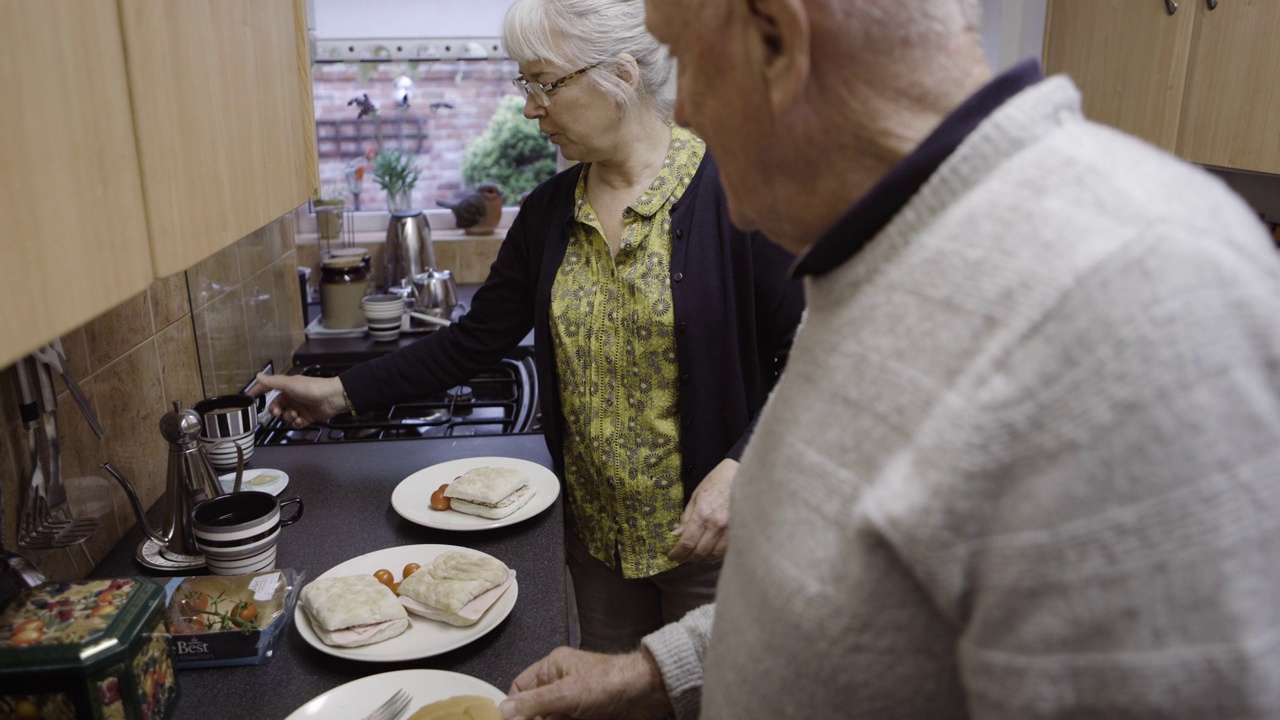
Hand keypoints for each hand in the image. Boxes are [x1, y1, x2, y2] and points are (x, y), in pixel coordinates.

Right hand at [247, 373, 347, 427]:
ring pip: (286, 416)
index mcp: (287, 387)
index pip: (269, 388)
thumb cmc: (313, 387)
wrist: (333, 398)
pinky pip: (297, 423)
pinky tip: (302, 420)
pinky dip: (298, 423)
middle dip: (275, 410)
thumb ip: (273, 382)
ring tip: (295, 415)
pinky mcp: (308, 416)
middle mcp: (293, 396)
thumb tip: (258, 376)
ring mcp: (300, 407)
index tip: (250, 397)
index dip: (259, 392)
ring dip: (288, 417)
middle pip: (277, 406)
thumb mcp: (290, 384)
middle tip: (277, 412)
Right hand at [501, 647, 671, 719]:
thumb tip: (503, 710)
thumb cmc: (608, 683)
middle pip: (534, 709)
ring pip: (551, 718)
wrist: (646, 695)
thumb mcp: (565, 694)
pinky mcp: (585, 717)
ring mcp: (573, 703)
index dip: (514, 707)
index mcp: (552, 668)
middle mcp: (560, 685)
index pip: (520, 688)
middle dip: (532, 719)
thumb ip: (533, 703)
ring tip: (566, 719)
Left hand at [667, 458, 736, 562]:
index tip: (671, 557)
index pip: (687, 542)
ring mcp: (730, 530)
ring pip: (714, 554)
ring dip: (703, 557)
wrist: (740, 474)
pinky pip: (726, 550)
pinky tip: (710, 550)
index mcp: (702, 514)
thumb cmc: (716, 482)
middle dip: (688, 558)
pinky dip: (716, 553)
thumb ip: (686, 518)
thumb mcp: (696, 496)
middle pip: (700, 552)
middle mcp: (717, 525)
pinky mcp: (740, 531)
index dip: (678, 553)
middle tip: (681, 557)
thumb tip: (676, 536)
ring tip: (695, 554)